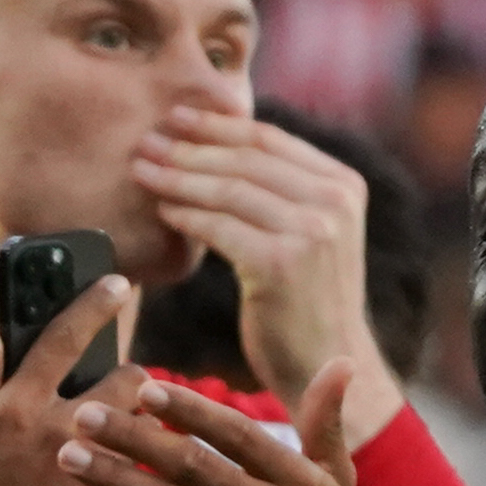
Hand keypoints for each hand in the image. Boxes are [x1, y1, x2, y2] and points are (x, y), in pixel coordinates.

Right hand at [0, 275, 143, 485]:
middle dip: (133, 378)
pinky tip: (138, 482)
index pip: (65, 337)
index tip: (118, 284)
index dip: (95, 303)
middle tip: (125, 389)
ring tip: (132, 436)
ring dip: (146, 425)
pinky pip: (150, 480)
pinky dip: (148, 474)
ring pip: (150, 429)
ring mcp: (93, 476)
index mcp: (16, 409)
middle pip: (129, 380)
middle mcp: (61, 434)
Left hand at [67, 361, 360, 485]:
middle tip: (83, 414)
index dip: (191, 412)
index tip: (144, 388)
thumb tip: (342, 362)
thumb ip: (327, 424)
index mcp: (301, 483)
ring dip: (116, 479)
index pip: (239, 437)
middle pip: (196, 469)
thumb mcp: (333, 484)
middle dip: (135, 438)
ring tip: (69, 455)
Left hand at [132, 107, 403, 443]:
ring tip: (142, 169)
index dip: (217, 124)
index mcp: (344, 184)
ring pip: (229, 189)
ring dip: (177, 176)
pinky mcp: (280, 264)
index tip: (176, 117)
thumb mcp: (311, 233)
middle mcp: (334, 201)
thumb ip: (284, 190)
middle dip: (189, 147)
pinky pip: (219, 226)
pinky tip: (161, 210)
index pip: (270, 139)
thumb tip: (221, 142)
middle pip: (246, 158)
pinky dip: (185, 214)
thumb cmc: (306, 302)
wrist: (327, 368)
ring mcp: (312, 231)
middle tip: (145, 140)